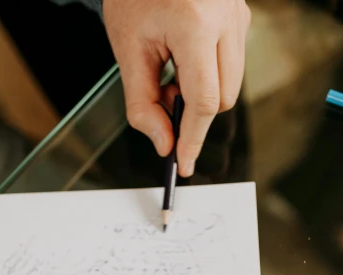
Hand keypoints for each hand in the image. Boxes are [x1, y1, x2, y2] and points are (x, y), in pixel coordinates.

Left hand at [103, 0, 250, 175]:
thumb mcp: (128, 52)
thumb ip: (142, 104)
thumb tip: (164, 143)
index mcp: (195, 24)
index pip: (204, 101)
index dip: (193, 138)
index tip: (183, 163)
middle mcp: (226, 18)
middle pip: (223, 98)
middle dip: (194, 113)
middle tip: (163, 100)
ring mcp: (238, 15)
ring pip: (230, 85)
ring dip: (200, 95)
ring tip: (171, 75)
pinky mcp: (241, 17)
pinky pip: (231, 65)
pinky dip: (207, 76)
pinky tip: (184, 61)